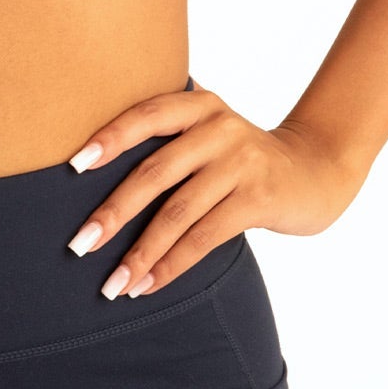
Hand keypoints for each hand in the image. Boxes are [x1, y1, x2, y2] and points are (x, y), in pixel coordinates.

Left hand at [64, 79, 363, 299]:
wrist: (315, 169)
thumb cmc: (242, 157)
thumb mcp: (209, 133)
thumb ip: (168, 141)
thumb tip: (93, 174)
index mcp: (199, 104)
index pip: (145, 116)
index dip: (109, 138)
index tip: (72, 166)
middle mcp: (218, 127)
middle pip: (154, 172)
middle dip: (114, 212)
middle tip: (79, 243)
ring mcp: (241, 162)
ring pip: (178, 212)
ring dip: (141, 252)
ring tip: (112, 283)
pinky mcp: (258, 198)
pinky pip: (205, 236)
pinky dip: (172, 264)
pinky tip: (149, 284)